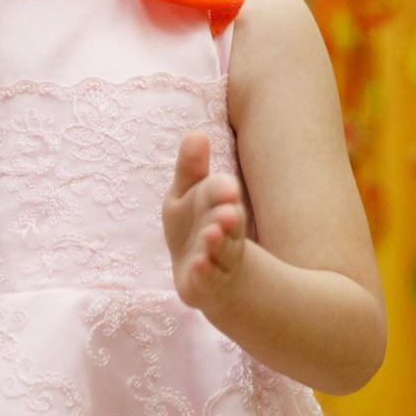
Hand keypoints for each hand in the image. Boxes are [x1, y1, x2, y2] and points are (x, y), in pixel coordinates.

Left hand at [164, 131, 248, 310]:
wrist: (212, 275)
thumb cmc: (196, 224)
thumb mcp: (187, 194)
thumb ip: (191, 167)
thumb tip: (197, 133)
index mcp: (218, 203)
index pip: (221, 193)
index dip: (223, 191)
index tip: (228, 188)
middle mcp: (224, 229)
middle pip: (228, 222)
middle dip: (227, 217)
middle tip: (227, 211)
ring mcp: (218, 258)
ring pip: (221, 250)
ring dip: (217, 242)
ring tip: (211, 234)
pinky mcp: (208, 283)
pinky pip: (208, 277)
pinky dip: (204, 271)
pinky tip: (197, 265)